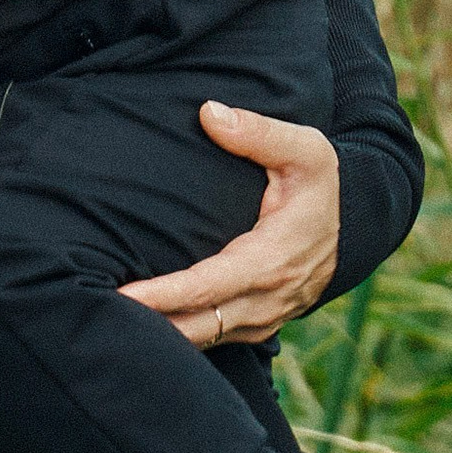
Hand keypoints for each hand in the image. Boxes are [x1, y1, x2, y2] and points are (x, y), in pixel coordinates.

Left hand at [119, 113, 340, 348]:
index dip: (164, 295)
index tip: (124, 294)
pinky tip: (145, 325)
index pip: (207, 287)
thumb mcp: (304, 148)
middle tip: (96, 311)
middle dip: (149, 326)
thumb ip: (257, 132)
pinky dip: (179, 335)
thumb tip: (209, 113)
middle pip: (197, 326)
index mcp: (271, 261)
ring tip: (108, 319)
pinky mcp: (256, 324)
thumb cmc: (322, 182)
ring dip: (159, 336)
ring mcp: (261, 319)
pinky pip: (213, 337)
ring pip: (203, 339)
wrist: (355, 223)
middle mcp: (264, 301)